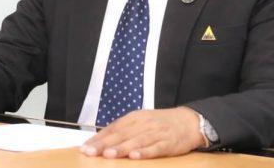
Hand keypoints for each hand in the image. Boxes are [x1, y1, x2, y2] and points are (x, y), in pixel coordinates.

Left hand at [80, 107, 204, 158]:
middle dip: (104, 144)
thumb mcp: (142, 121)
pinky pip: (154, 148)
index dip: (98, 138)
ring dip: (121, 148)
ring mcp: (156, 133)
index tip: (85, 148)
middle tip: (90, 152)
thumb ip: (124, 130)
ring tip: (108, 155)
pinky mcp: (168, 143)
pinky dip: (144, 152)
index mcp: (135, 117)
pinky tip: (135, 157)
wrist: (189, 121)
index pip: (113, 128)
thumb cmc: (161, 123)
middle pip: (121, 134)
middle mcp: (144, 123)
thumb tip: (101, 141)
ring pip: (136, 141)